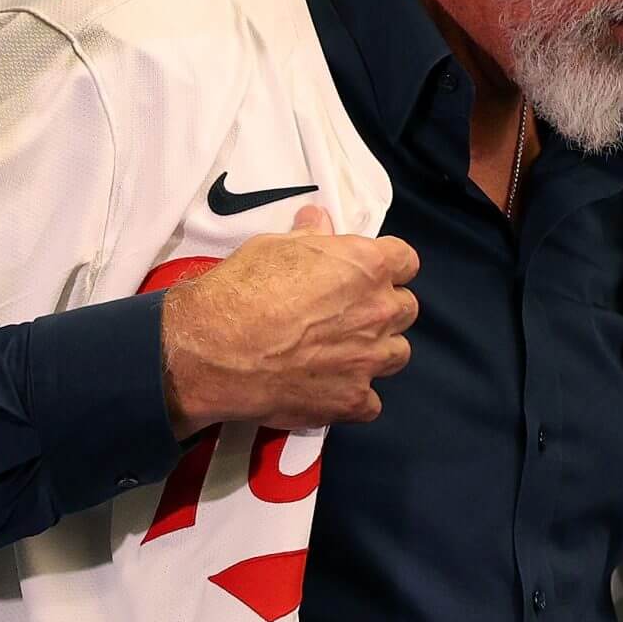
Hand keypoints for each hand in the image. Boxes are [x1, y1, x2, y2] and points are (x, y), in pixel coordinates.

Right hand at [158, 206, 420, 438]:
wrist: (216, 349)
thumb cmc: (242, 289)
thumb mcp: (273, 247)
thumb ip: (309, 236)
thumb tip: (320, 220)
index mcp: (366, 266)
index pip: (406, 260)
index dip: (387, 265)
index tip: (366, 272)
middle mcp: (378, 312)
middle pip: (406, 308)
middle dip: (383, 308)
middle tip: (348, 313)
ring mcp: (369, 360)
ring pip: (397, 354)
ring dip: (376, 351)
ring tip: (341, 352)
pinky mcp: (353, 400)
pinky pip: (371, 401)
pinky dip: (354, 395)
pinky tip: (328, 388)